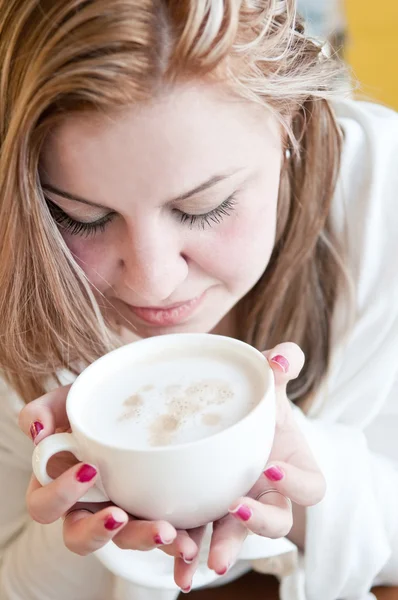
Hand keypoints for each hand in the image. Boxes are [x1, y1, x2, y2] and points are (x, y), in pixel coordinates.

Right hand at [19, 387, 200, 591]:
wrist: (132, 400)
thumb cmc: (94, 405)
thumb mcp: (68, 401)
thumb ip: (45, 410)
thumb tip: (38, 431)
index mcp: (58, 485)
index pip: (45, 505)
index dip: (60, 496)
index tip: (88, 469)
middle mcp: (86, 507)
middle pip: (81, 537)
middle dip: (99, 531)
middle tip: (120, 516)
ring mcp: (121, 512)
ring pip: (124, 541)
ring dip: (142, 540)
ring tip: (167, 532)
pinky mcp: (152, 512)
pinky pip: (160, 533)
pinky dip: (177, 540)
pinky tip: (191, 539)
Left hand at [170, 343, 325, 589]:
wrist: (226, 418)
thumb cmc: (256, 405)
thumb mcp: (267, 386)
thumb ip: (279, 369)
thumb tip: (284, 355)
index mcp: (291, 468)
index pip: (311, 487)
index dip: (298, 483)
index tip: (273, 465)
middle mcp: (268, 495)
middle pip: (276, 521)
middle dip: (259, 522)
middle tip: (237, 509)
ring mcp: (238, 508)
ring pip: (237, 536)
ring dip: (222, 547)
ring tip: (200, 559)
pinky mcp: (208, 513)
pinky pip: (202, 538)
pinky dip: (188, 553)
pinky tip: (172, 560)